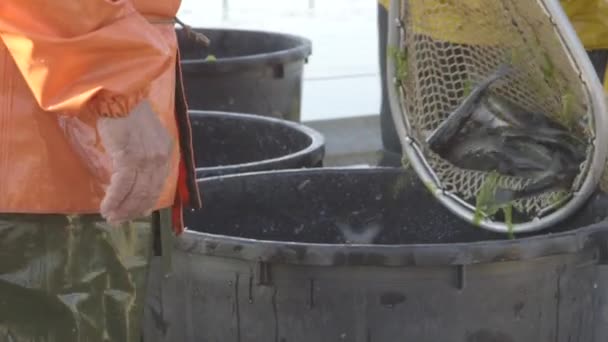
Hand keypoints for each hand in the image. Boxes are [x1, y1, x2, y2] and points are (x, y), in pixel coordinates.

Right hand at [98, 99, 172, 224]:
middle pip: (148, 192)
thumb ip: (146, 155)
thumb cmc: (128, 112)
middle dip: (133, 209)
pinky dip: (114, 199)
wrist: (119, 94)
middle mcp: (160, 158)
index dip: (146, 202)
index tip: (135, 212)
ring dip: (122, 208)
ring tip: (110, 217)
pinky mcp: (128, 157)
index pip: (158, 185)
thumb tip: (136, 176)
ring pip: (136, 192)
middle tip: (119, 220)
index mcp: (166, 152)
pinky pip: (122, 185)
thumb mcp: (145, 135)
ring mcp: (146, 158)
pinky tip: (106, 207)